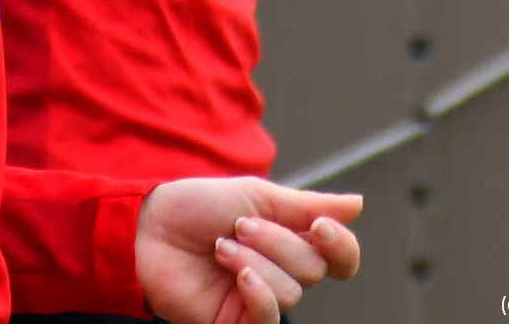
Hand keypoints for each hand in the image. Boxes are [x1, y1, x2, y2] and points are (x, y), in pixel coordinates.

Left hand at [136, 176, 361, 323]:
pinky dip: (258, 292)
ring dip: (254, 260)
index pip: (340, 258)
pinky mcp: (238, 323)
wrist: (149, 228)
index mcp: (289, 239)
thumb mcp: (255, 196)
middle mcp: (281, 272)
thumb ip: (307, 206)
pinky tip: (237, 273)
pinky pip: (268, 319)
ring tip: (220, 247)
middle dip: (276, 241)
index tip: (319, 226)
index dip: (340, 246)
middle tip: (238, 226)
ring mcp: (260, 300)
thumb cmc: (197, 206)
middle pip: (313, 269)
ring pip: (291, 291)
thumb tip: (359, 204)